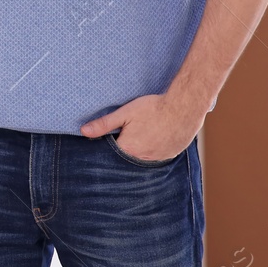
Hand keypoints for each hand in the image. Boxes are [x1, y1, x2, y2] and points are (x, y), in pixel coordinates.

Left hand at [79, 93, 204, 162]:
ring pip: (143, 158)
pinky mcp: (170, 155)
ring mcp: (158, 158)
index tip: (114, 135)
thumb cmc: (153, 108)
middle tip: (133, 132)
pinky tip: (156, 137)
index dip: (112, 143)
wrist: (184, 107)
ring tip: (145, 133)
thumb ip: (104, 124)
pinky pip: (158, 156)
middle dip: (126, 147)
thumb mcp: (125, 113)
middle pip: (127, 157)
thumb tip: (83, 131)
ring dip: (141, 150)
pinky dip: (154, 149)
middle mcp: (142, 159)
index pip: (112, 153)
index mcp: (128, 149)